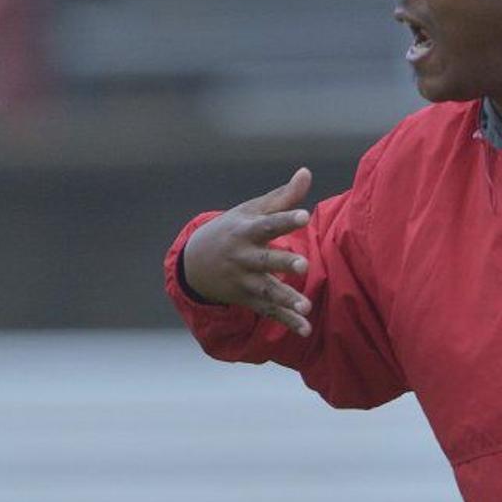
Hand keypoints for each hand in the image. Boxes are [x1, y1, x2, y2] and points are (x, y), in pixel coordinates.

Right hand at [182, 168, 314, 334]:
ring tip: (305, 307)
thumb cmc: (233, 230)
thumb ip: (282, 197)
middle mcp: (243, 257)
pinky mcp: (248, 299)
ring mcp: (244, 281)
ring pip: (266, 290)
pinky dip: (286, 322)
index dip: (285, 219)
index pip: (267, 224)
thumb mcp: (251, 210)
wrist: (194, 263)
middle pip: (265, 260)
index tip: (303, 215)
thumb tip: (307, 172)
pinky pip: (269, 311)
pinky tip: (305, 329)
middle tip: (304, 265)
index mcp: (246, 231)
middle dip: (283, 263)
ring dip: (286, 299)